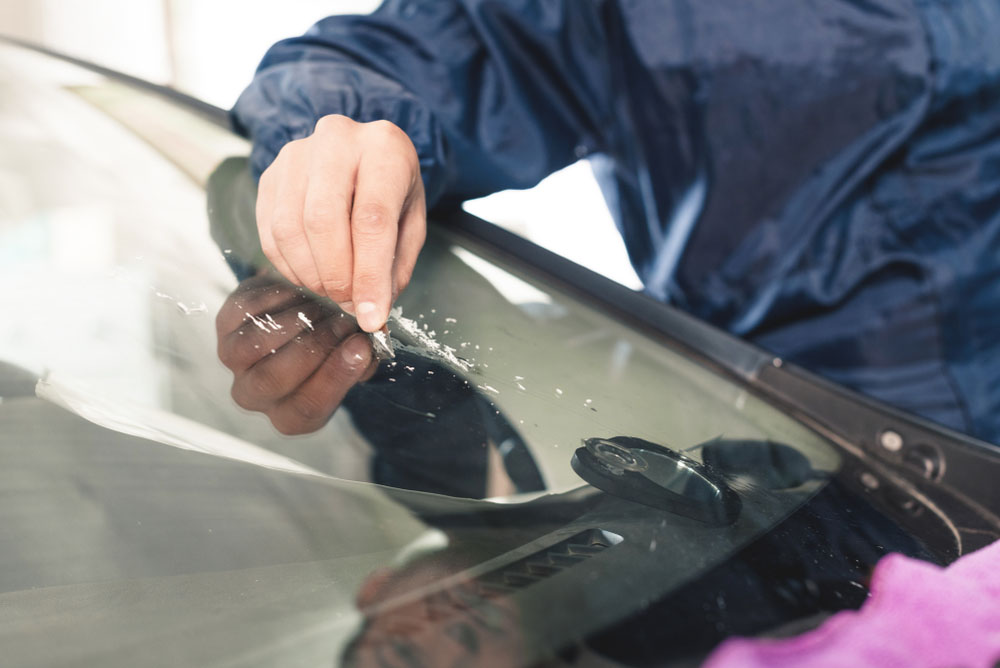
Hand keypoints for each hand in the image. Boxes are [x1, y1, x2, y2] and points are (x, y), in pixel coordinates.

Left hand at [216, 273, 376, 434]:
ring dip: (295, 321)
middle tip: (344, 321)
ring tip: (325, 305)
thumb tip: (365, 346)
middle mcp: (255, 394)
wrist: (307, 317)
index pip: (307, 407)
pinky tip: (301, 291)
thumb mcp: (355, 359)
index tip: (360, 346)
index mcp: (290, 415)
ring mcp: (234, 360)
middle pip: (272, 380)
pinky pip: (245, 311)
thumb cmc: (335, 345)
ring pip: (252, 346)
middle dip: (314, 346)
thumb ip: (363, 359)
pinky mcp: (224, 324)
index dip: (335, 376)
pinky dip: (276, 298)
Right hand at [256, 115, 425, 331]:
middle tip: (348, 300)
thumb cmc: (392, 190)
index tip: (370, 315)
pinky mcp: (271, 175)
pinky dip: (289, 266)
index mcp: (384, 148)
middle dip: (335, 275)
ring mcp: (296, 154)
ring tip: (332, 288)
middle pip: (322, 220)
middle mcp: (337, 140)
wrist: (364, 154)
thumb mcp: (411, 223)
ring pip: (289, 228)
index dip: (368, 274)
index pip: (371, 218)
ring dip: (310, 274)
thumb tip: (371, 312)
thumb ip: (394, 266)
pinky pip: (270, 232)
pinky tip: (311, 273)